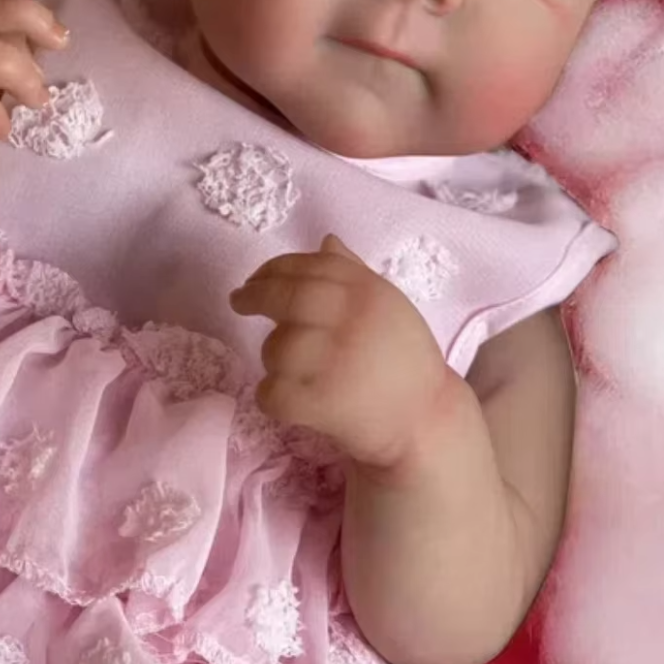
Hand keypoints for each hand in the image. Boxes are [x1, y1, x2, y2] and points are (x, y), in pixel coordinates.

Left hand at [230, 235, 455, 468]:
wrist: (425, 422)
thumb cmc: (404, 361)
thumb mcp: (389, 307)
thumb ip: (355, 273)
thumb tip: (325, 241)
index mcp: (368, 292)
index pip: (310, 266)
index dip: (275, 268)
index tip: (256, 277)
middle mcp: (350, 320)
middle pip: (285, 297)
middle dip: (254, 296)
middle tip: (238, 301)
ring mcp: (333, 362)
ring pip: (274, 349)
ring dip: (274, 358)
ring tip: (295, 370)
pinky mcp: (320, 402)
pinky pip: (271, 393)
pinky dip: (271, 397)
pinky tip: (288, 399)